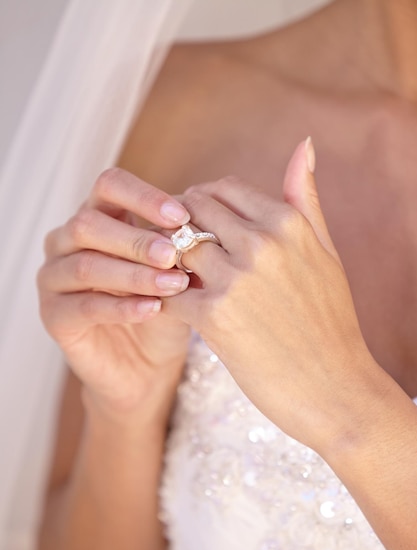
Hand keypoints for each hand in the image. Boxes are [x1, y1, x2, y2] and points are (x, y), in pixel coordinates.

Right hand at [38, 168, 190, 413]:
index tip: (180, 216)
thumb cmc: (163, 313)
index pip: (109, 187)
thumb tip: (200, 229)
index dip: (143, 197)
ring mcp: (54, 278)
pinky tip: (152, 308)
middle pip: (89, 223)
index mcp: (97, 219)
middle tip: (173, 253)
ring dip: (133, 274)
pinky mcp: (54, 316)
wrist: (146, 368)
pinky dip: (121, 306)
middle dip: (137, 239)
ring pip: (86, 265)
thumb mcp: (176, 276)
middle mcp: (66, 242)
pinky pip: (84, 305)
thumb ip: (179, 252)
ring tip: (173, 284)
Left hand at [164, 140, 384, 453]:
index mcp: (287, 223)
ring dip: (160, 258)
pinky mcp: (213, 317)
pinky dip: (155, 295)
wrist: (335, 389)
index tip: (193, 223)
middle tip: (168, 246)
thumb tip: (302, 144)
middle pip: (191, 211)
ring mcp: (236, 279)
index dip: (200, 204)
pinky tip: (157, 304)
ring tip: (160, 273)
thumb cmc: (329, 321)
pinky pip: (165, 291)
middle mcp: (261, 243)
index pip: (222, 189)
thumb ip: (304, 199)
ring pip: (174, 246)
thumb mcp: (325, 253)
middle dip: (175, 225)